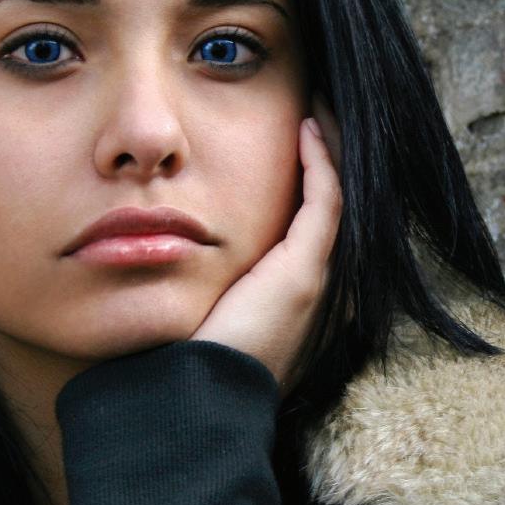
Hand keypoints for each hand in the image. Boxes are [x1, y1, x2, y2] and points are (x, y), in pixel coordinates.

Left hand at [190, 98, 341, 395]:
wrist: (201, 397)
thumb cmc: (192, 360)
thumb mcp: (203, 310)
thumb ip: (203, 279)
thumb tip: (166, 246)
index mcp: (300, 296)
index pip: (315, 220)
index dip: (312, 175)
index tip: (296, 135)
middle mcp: (321, 284)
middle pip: (335, 203)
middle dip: (330, 155)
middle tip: (318, 109)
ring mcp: (319, 276)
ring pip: (338, 196)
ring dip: (329, 148)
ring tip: (318, 108)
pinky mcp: (305, 268)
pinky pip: (326, 199)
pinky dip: (319, 160)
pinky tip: (306, 128)